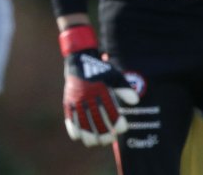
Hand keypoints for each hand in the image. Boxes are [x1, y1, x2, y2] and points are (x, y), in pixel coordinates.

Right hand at [60, 25, 138, 146]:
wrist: (79, 60)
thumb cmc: (100, 70)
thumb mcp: (114, 75)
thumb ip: (124, 88)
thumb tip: (135, 102)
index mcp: (100, 89)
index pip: (110, 111)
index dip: (118, 122)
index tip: (123, 127)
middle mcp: (87, 95)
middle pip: (96, 121)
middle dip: (105, 133)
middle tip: (111, 138)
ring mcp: (76, 99)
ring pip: (82, 123)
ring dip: (89, 136)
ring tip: (95, 142)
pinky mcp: (68, 101)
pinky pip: (69, 118)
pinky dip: (73, 129)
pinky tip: (79, 137)